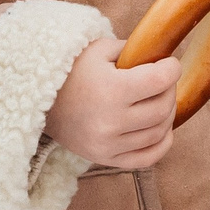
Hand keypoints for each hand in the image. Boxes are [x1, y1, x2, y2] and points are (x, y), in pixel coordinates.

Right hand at [44, 38, 178, 169]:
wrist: (38, 102)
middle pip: (163, 107)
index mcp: (111, 90)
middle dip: (169, 89)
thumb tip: (162, 55)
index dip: (172, 69)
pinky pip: (148, 158)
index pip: (160, 81)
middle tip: (162, 81)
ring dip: (166, 113)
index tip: (168, 63)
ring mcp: (108, 145)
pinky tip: (162, 128)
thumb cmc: (72, 71)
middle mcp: (111, 121)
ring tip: (157, 99)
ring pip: (159, 132)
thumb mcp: (100, 50)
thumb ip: (134, 50)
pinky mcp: (105, 159)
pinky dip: (162, 143)